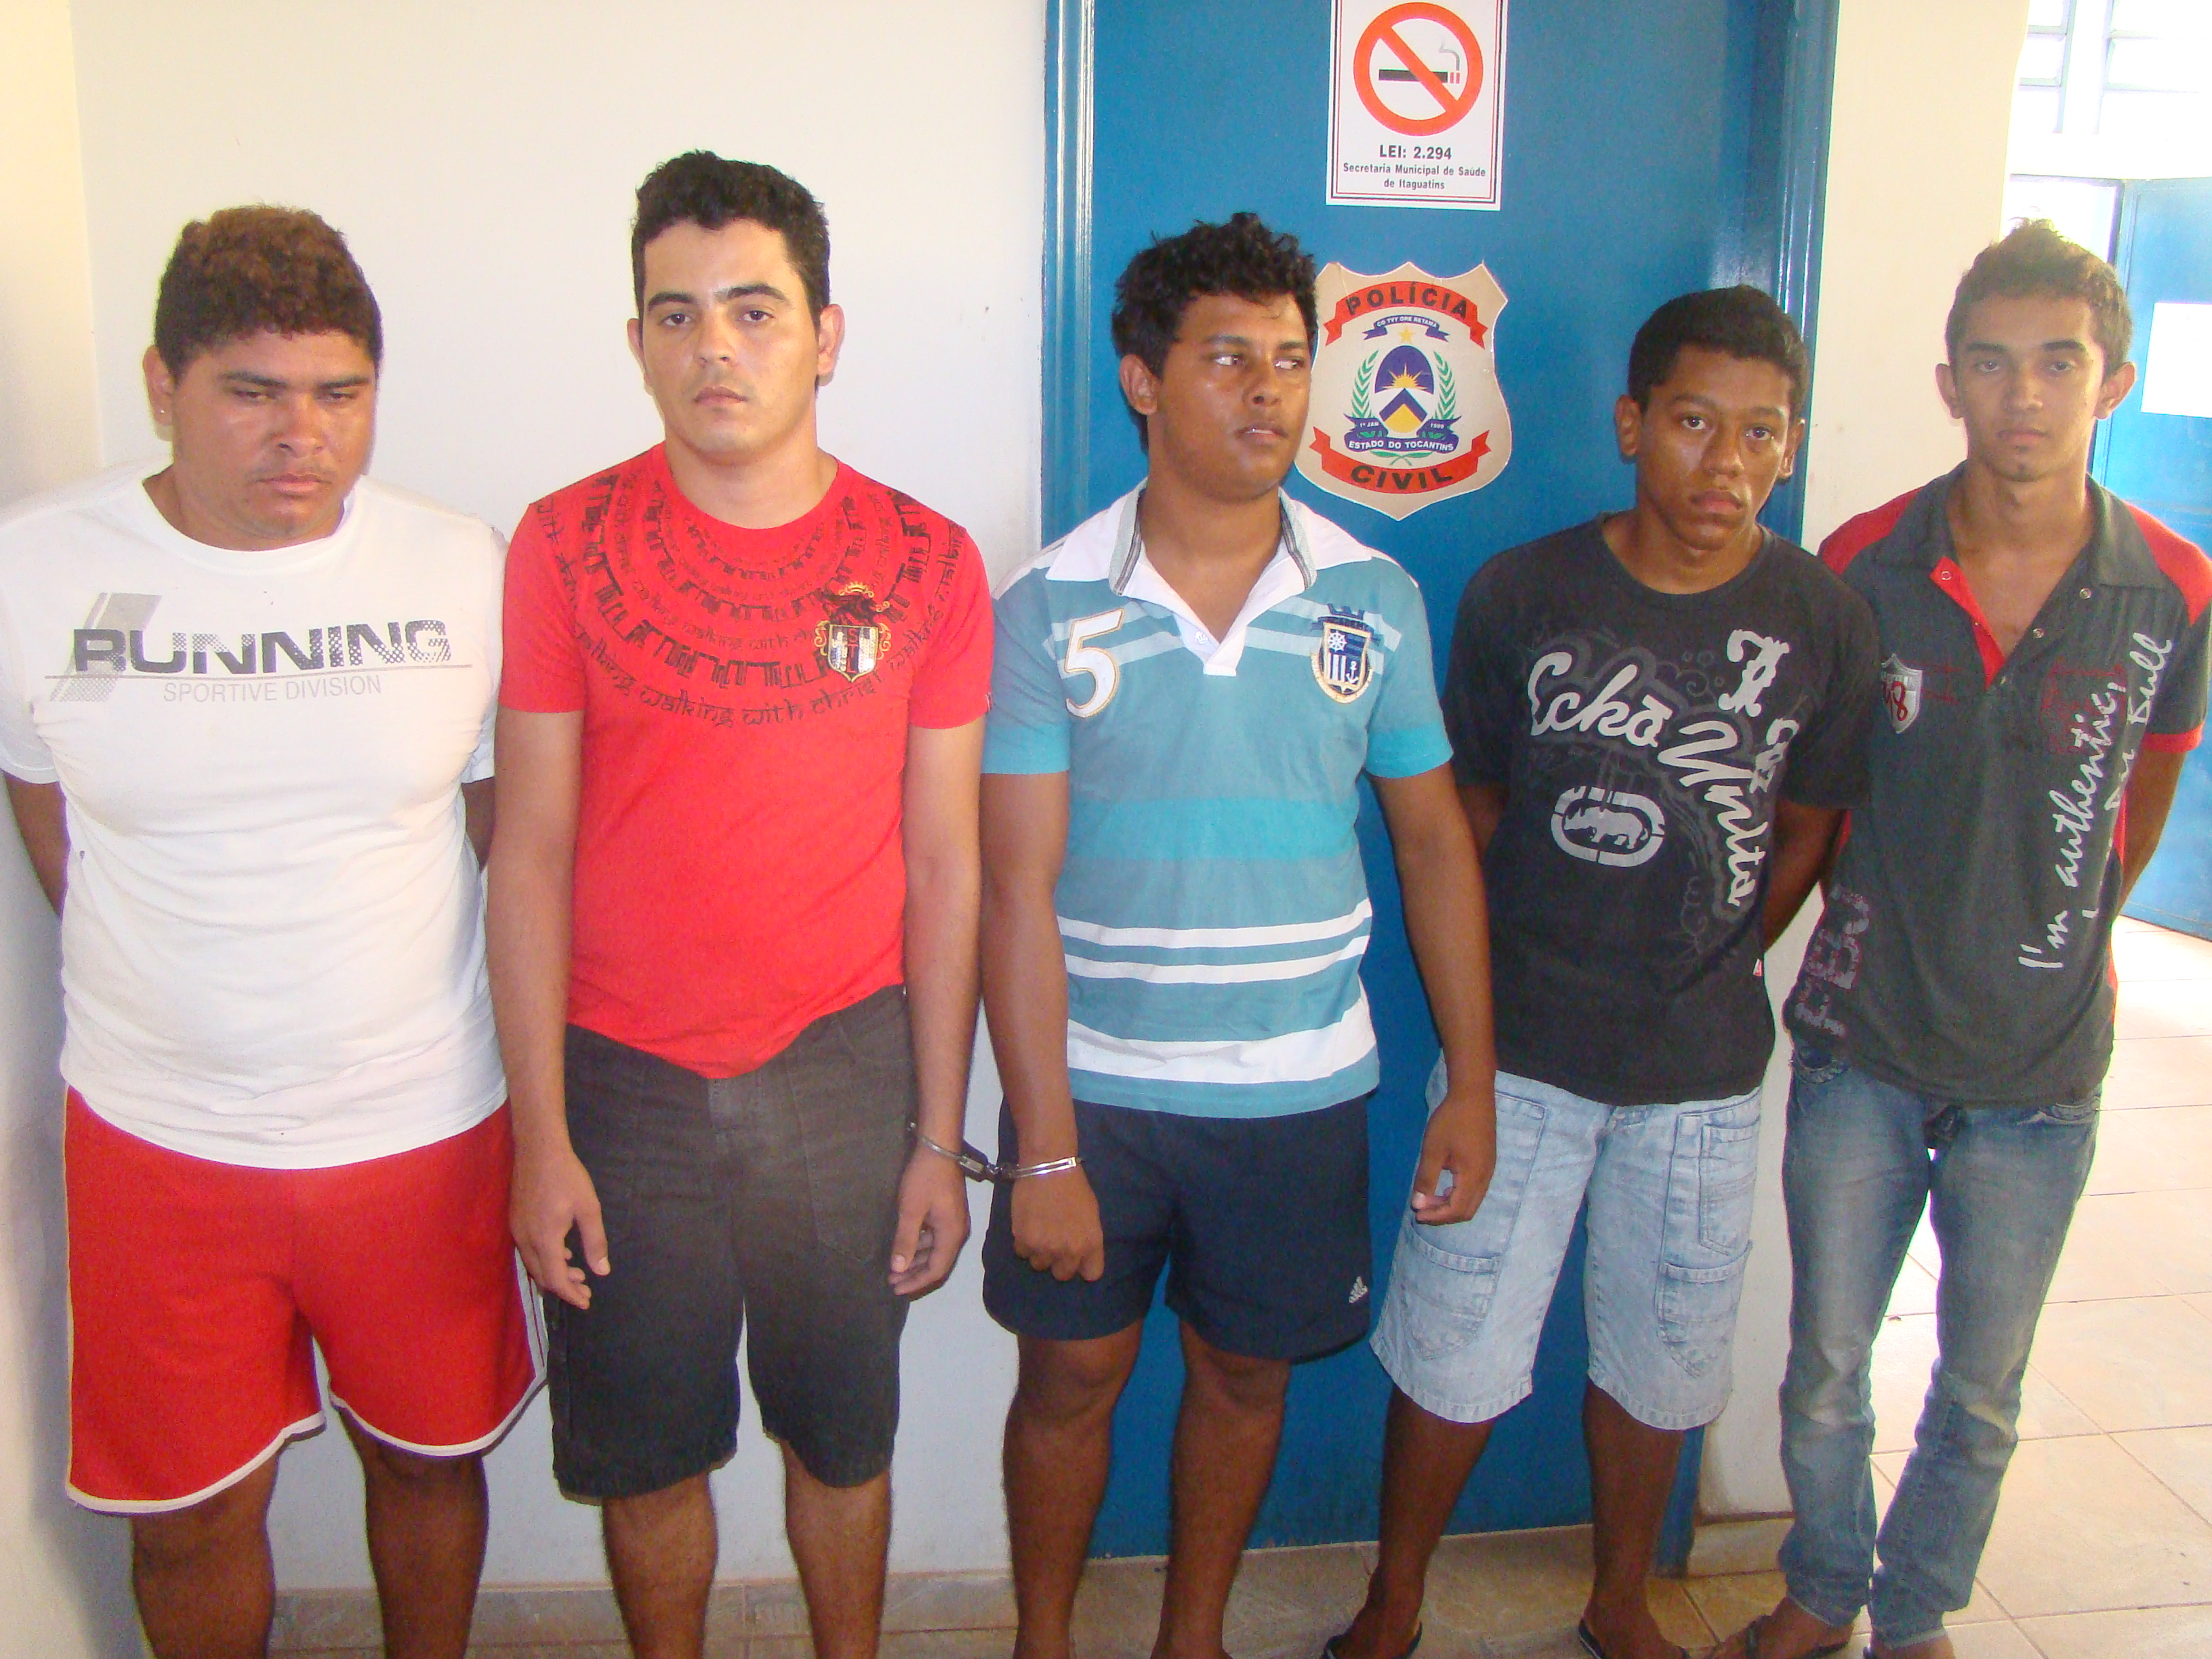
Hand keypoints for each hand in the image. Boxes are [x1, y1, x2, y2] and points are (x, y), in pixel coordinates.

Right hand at [511, 1139, 608, 1309]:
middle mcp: (526, 1240)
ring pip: (534, 1265)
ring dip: (554, 1273)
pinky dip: (545, 1259)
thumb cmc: (567, 1177)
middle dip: (563, 1287)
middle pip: (542, 1276)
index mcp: (545, 1240)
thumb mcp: (588, 1209)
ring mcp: (517, 1230)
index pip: (555, 1280)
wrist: (538, 1149)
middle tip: (585, 1288)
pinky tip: (562, 1251)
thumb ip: (595, 1242)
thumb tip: (601, 1271)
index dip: (571, 1295)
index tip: (586, 1302)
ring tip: (576, 1272)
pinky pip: (528, 1251)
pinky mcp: (515, 1221)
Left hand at [890, 1145, 971, 1296]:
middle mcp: (957, 1232)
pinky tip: (906, 1247)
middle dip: (914, 1273)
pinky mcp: (947, 1213)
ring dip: (916, 1260)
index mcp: (952, 1234)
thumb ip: (905, 1241)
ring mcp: (954, 1222)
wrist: (938, 1148)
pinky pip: (935, 1237)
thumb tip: (898, 1269)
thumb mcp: (911, 1210)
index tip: (896, 1288)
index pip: (936, 1269)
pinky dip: (920, 1245)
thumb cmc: (924, 1179)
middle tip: (892, 1280)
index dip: (916, 1282)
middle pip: (938, 1262)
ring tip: (895, 1267)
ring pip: (936, 1250)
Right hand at [1010, 1164, 1104, 1280]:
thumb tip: (1080, 1254)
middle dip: (1059, 1261)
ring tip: (1040, 1231)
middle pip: (1063, 1274)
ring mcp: (1044, 1248)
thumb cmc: (1074, 1187)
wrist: (1048, 1167)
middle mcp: (1068, 1251)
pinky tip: (1028, 1225)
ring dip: (1040, 1252)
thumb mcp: (1092, 1214)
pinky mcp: (1023, 1240)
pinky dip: (1024, 1242)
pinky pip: (1022, 1252)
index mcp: (1090, 1243)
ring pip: (1040, 1265)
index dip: (1084, 1266)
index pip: (1091, 1274)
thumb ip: (1088, 1239)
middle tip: (1055, 1242)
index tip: (1078, 1256)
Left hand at [1410, 1081, 1495, 1224]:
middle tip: (1423, 1207)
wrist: (1474, 1095)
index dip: (1437, 1216)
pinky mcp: (1488, 1162)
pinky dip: (1459, 1194)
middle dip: (1444, 1214)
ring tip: (1430, 1198)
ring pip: (1473, 1201)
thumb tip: (1419, 1203)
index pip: (1456, 1210)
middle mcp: (1485, 1178)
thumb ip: (1426, 1179)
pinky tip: (1445, 1185)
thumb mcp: (1433, 1150)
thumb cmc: (1451, 1121)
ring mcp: (1489, 1170)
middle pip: (1467, 1210)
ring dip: (1451, 1204)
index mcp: (1473, 1177)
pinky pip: (1476, 1189)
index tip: (1418, 1214)